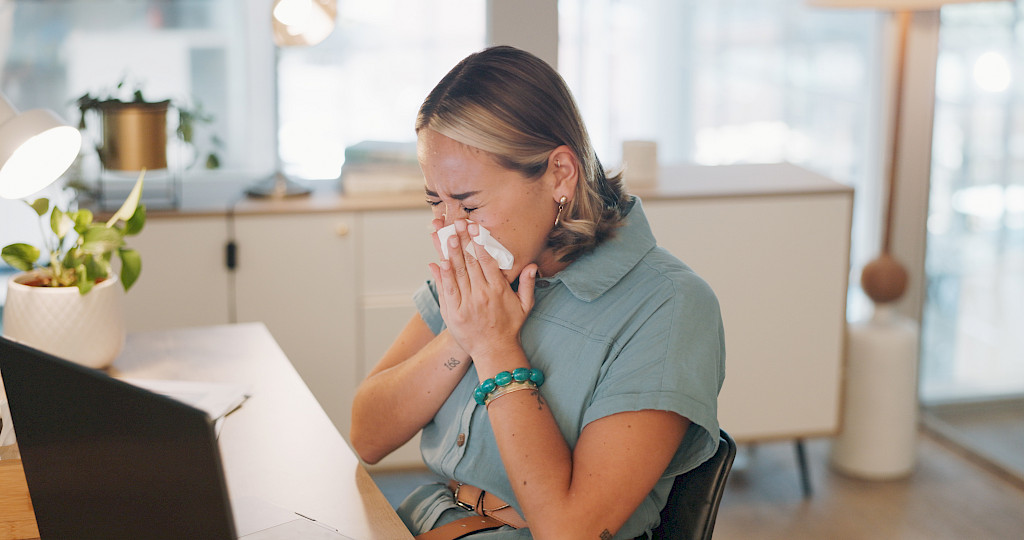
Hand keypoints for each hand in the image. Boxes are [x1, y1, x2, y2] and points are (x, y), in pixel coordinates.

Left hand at [428, 219, 536, 363]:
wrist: (494, 351)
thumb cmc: (510, 327)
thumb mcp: (525, 306)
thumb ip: (528, 284)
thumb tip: (532, 265)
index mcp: (499, 290)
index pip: (487, 261)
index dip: (479, 242)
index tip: (474, 228)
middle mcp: (482, 295)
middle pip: (470, 263)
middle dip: (464, 241)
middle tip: (457, 223)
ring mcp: (467, 304)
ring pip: (458, 273)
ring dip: (452, 253)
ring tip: (447, 235)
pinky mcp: (454, 313)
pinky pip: (448, 290)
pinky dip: (443, 275)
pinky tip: (440, 261)